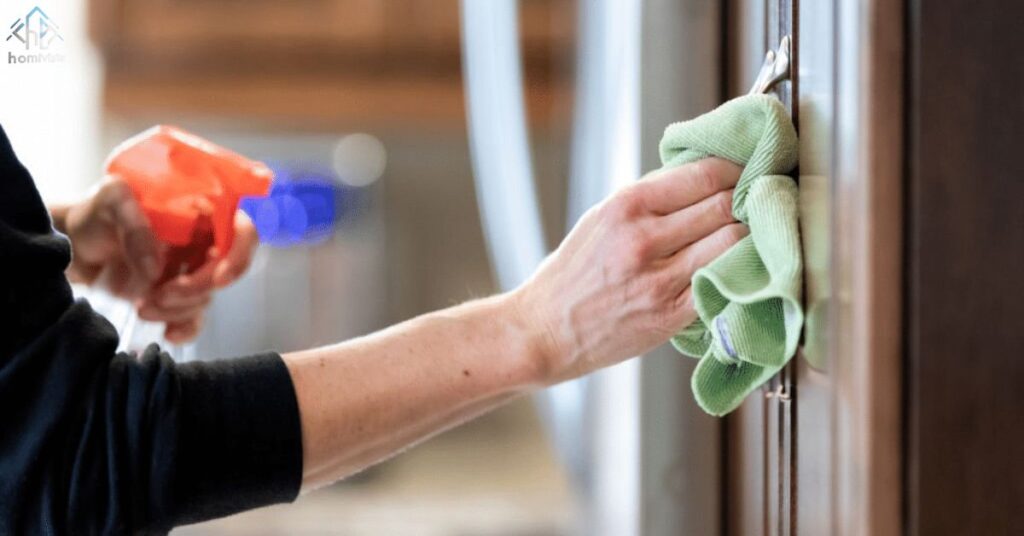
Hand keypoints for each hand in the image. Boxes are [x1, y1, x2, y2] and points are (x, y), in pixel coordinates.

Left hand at [61, 177, 258, 342]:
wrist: (74, 246)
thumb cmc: (97, 214)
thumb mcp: (111, 201)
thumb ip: (135, 226)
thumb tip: (155, 268)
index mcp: (198, 211)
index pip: (238, 228)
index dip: (239, 253)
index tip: (219, 277)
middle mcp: (202, 242)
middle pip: (225, 269)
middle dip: (197, 288)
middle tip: (163, 295)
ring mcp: (190, 272)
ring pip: (206, 296)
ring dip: (179, 309)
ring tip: (142, 306)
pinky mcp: (177, 298)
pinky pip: (194, 318)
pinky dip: (185, 329)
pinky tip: (167, 333)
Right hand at [512, 158, 746, 382]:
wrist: (545, 331)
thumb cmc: (573, 274)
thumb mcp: (600, 219)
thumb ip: (649, 198)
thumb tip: (702, 175)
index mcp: (625, 207)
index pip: (704, 175)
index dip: (736, 170)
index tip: (747, 170)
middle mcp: (643, 240)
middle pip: (724, 205)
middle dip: (747, 199)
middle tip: (758, 199)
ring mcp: (659, 280)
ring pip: (732, 241)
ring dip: (748, 233)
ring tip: (752, 231)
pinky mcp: (671, 315)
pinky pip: (722, 281)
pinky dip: (737, 269)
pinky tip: (739, 264)